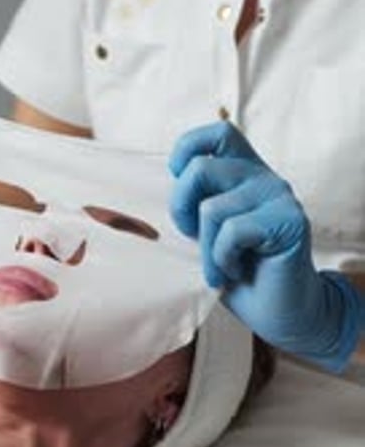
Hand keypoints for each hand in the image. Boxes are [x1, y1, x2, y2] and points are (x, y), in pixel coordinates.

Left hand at [169, 121, 360, 370]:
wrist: (279, 312)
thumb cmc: (239, 273)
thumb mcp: (207, 234)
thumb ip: (194, 205)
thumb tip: (157, 192)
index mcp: (244, 172)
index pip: (218, 133)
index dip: (188, 149)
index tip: (179, 181)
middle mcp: (263, 177)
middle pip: (201, 168)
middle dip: (181, 208)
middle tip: (191, 239)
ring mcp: (279, 197)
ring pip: (213, 208)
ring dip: (206, 249)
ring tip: (220, 268)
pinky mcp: (288, 221)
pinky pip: (233, 231)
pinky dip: (223, 259)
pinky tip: (234, 273)